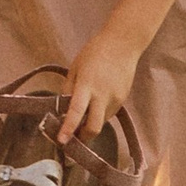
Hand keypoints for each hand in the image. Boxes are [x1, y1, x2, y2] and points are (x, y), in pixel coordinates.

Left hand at [60, 23, 143, 144]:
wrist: (123, 44)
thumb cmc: (94, 52)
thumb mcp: (75, 67)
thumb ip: (68, 89)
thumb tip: (63, 109)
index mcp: (86, 85)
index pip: (76, 111)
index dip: (68, 128)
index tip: (61, 141)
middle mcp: (102, 96)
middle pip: (94, 127)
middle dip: (83, 137)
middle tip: (74, 138)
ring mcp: (115, 99)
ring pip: (101, 122)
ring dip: (91, 123)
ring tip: (86, 110)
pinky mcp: (123, 100)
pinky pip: (108, 114)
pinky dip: (100, 113)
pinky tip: (98, 100)